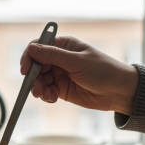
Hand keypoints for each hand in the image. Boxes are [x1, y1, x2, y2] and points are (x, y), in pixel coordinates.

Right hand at [20, 36, 138, 114]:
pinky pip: (47, 91)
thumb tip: (31, 48)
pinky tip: (53, 99)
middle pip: (36, 65)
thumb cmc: (103, 71)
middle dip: (34, 77)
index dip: (29, 57)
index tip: (25, 70)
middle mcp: (59, 58)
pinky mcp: (62, 88)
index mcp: (64, 45)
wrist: (119, 91)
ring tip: (46, 96)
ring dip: (39, 88)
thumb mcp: (77, 62)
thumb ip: (53, 56)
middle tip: (36, 89)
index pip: (38, 46)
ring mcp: (60, 74)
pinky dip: (46, 95)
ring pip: (39, 80)